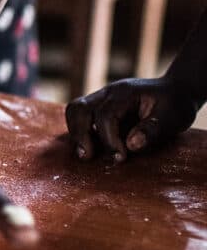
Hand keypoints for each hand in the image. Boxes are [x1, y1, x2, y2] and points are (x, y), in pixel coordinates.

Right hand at [65, 77, 198, 161]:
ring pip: (74, 110)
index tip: (120, 158)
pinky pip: (79, 116)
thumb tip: (131, 145)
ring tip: (84, 154)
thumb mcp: (173, 117)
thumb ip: (152, 129)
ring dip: (75, 133)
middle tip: (87, 156)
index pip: (105, 115)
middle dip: (80, 134)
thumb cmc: (174, 105)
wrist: (174, 91)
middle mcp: (107, 93)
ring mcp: (100, 98)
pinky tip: (89, 148)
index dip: (109, 139)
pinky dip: (79, 132)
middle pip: (79, 108)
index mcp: (125, 92)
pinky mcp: (97, 108)